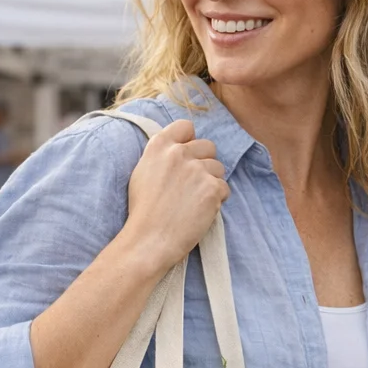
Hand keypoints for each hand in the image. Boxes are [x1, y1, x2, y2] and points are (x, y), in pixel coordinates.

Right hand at [121, 120, 228, 274]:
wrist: (149, 240)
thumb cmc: (143, 213)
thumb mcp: (143, 173)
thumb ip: (161, 156)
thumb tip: (179, 148)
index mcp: (159, 146)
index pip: (186, 127)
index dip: (190, 141)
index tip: (187, 158)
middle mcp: (178, 153)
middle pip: (208, 147)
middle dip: (204, 164)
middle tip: (192, 187)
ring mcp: (197, 170)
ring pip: (219, 168)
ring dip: (211, 183)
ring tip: (194, 203)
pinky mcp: (212, 189)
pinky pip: (224, 189)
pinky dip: (216, 201)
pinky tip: (200, 212)